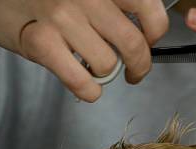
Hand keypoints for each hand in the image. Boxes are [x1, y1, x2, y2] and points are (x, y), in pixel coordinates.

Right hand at [0, 0, 168, 101]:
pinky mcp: (41, 42)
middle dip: (139, 67)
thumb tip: (146, 34)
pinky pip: (83, 83)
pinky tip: (85, 88)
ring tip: (93, 69)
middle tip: (134, 73)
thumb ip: (111, 4)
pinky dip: (89, 92)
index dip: (154, 33)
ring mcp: (61, 16)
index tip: (147, 42)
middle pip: (133, 44)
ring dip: (105, 76)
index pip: (148, 7)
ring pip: (108, 65)